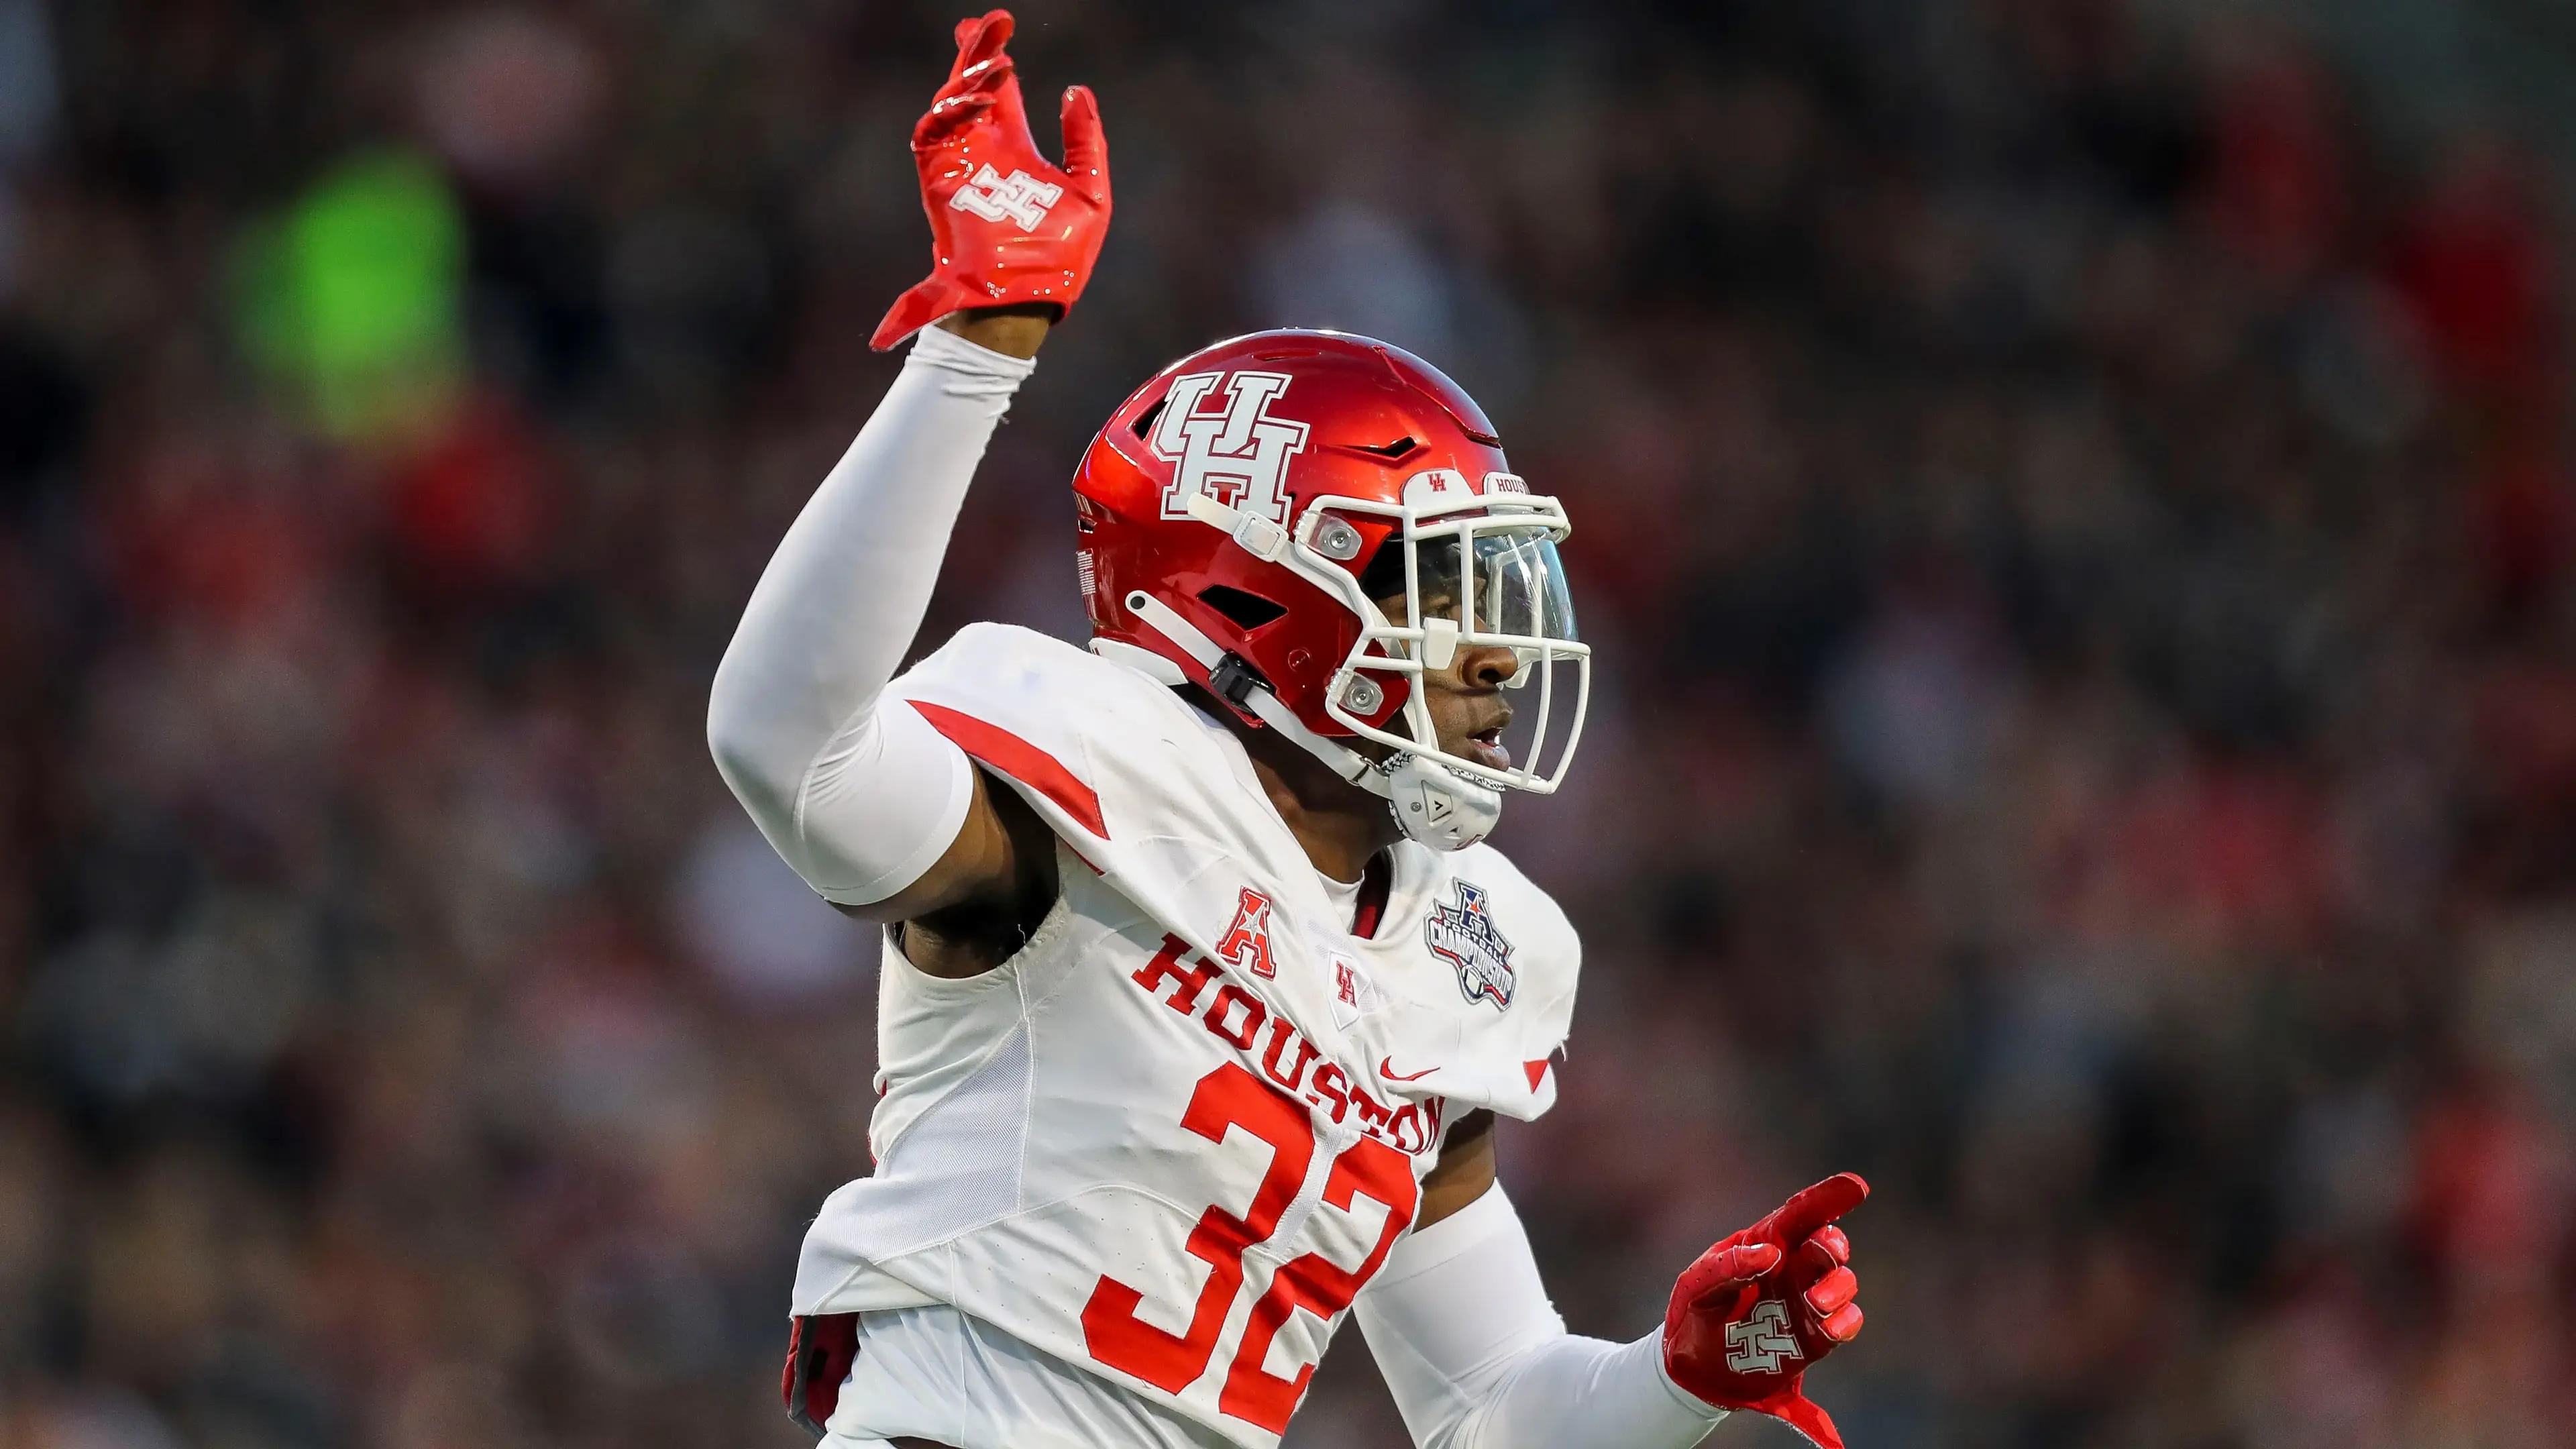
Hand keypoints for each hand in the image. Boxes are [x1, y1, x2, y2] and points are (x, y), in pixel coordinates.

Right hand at [872, 10, 1110, 349]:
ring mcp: (959, 166)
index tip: (1001, 24)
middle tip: (983, 23)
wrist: (1025, 301)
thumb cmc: (1061, 260)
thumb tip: (1077, 89)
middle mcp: (983, 154)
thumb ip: (1086, 141)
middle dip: (974, 53)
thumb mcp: (1091, 193)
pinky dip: (950, 111)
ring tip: (995, 57)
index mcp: (1016, 153)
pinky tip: (977, 96)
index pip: (1002, 95)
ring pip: (950, 105)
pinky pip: (933, 134)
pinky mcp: (939, 182)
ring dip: (967, 76)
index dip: (998, 58)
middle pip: (970, 88)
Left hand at [1662, 1173, 1867, 1448]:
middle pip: (1827, 1244)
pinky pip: (1845, 1322)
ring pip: (1843, 1282)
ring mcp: (1807, 1302)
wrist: (1696, 1371)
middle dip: (1833, 1243)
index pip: (1800, 1214)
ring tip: (1815, 1302)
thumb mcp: (1697, 1286)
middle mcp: (1792, 1268)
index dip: (1828, 1198)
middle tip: (1824, 1249)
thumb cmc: (1696, 1314)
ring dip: (1837, 1287)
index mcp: (1764, 1243)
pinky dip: (1845, 1321)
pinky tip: (1830, 1326)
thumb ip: (1727, 1267)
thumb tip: (1770, 1253)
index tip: (1857, 1187)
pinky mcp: (1815, 1337)